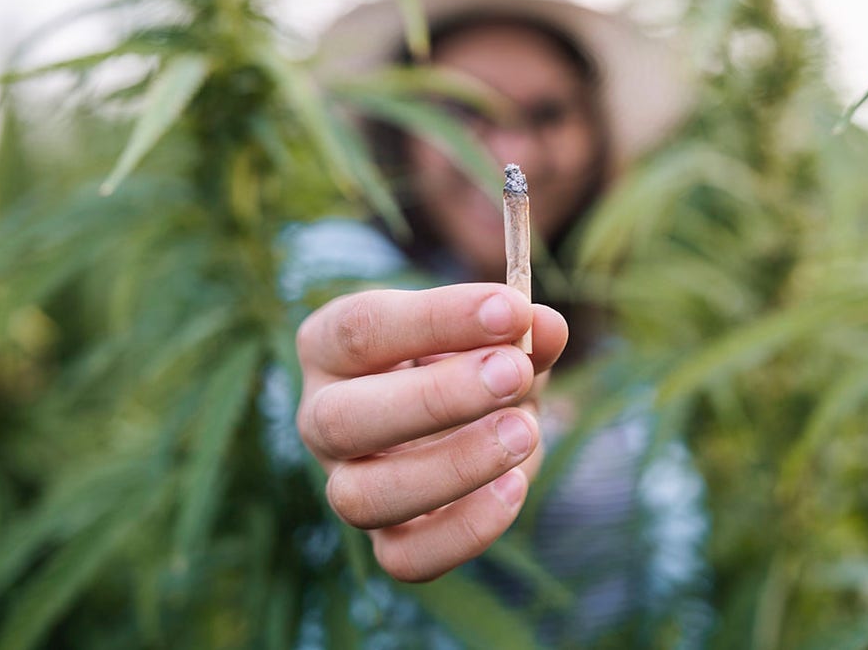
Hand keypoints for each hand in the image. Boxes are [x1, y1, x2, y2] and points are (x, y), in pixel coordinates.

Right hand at [295, 283, 568, 581]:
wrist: (471, 417)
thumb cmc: (471, 357)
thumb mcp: (495, 333)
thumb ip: (519, 328)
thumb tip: (546, 327)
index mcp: (330, 346)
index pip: (361, 327)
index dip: (438, 318)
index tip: (510, 309)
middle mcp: (322, 418)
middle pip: (341, 419)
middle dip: (436, 397)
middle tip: (514, 372)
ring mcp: (346, 485)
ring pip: (363, 498)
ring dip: (451, 467)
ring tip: (525, 432)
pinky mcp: (386, 539)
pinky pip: (405, 558)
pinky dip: (464, 530)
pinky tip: (514, 485)